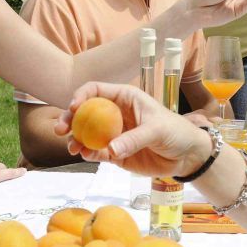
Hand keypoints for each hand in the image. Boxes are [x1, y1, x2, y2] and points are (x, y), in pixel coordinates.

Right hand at [55, 82, 211, 177]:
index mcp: (125, 98)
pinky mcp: (115, 153)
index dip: (81, 95)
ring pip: (86, 134)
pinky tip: (88, 156)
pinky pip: (96, 152)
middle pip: (84, 112)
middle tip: (60, 130)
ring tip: (73, 148)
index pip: (96, 90)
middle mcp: (115, 114)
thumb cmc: (176, 132)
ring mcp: (113, 134)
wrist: (186, 155)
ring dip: (75, 139)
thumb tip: (110, 150)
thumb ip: (134, 139)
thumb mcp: (157, 130)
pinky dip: (89, 154)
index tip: (73, 107)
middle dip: (69, 119)